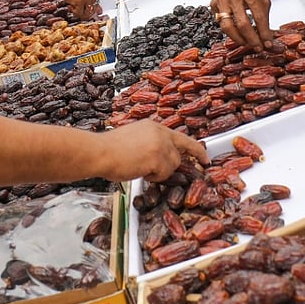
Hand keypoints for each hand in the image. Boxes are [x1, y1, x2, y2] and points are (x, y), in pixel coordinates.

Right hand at [54, 0, 99, 18]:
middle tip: (77, 9)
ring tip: (73, 7)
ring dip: (79, 13)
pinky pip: (79, 13)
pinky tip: (70, 6)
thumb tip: (100, 12)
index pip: (96, 4)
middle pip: (92, 10)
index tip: (82, 8)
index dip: (88, 8)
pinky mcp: (80, 1)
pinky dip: (74, 12)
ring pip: (87, 13)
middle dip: (84, 12)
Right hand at [89, 121, 207, 181]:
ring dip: (159, 172)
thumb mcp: (134, 138)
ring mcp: (161, 145)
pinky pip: (163, 174)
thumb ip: (150, 144)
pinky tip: (139, 171)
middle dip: (173, 165)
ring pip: (172, 165)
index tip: (204, 157)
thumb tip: (159, 158)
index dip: (195, 149)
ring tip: (140, 168)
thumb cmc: (109, 149)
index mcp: (153, 126)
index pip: (181, 137)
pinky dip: (152, 177)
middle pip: (179, 153)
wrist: (99, 152)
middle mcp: (160, 132)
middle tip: (177, 170)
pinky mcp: (158, 158)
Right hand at [211, 0, 273, 48]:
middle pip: (242, 24)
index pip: (258, 16)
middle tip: (257, 47)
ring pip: (227, 26)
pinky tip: (237, 33)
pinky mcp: (213, 4)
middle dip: (251, 39)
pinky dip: (230, 30)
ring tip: (247, 43)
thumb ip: (264, 14)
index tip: (268, 43)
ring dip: (238, 39)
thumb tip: (266, 35)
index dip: (264, 32)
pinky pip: (221, 22)